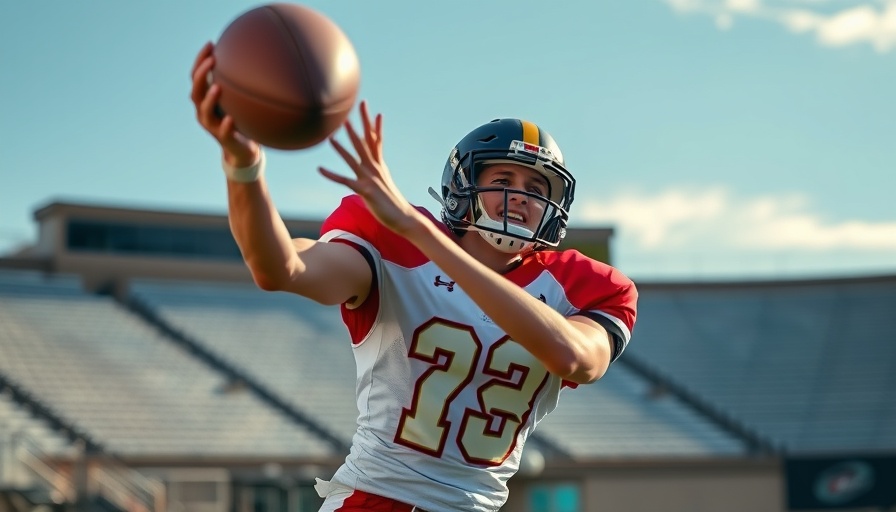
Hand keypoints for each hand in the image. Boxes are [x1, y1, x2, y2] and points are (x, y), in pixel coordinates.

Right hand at [189, 42, 258, 167]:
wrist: (243, 150)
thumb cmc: (239, 119)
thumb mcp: (237, 100)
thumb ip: (237, 83)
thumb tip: (252, 55)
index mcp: (205, 100)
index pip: (197, 77)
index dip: (200, 61)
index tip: (210, 44)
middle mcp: (204, 112)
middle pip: (196, 91)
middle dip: (201, 75)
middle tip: (211, 61)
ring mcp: (213, 127)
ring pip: (205, 112)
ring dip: (210, 99)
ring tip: (218, 87)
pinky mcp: (224, 139)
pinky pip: (224, 132)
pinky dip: (226, 125)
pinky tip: (230, 118)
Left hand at [320, 101, 423, 235]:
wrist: (404, 218)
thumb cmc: (393, 204)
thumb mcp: (383, 184)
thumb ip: (376, 175)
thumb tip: (370, 172)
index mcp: (379, 165)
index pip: (375, 140)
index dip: (372, 124)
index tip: (369, 110)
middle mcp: (375, 168)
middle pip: (366, 142)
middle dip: (360, 124)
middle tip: (356, 108)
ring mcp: (370, 179)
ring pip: (353, 158)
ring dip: (342, 147)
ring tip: (331, 136)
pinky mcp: (366, 191)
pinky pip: (345, 181)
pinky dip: (332, 175)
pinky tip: (320, 169)